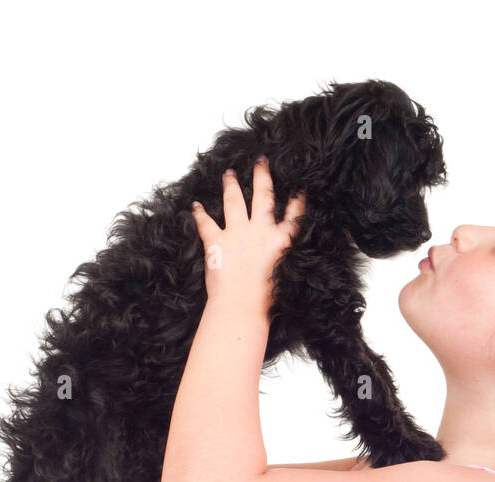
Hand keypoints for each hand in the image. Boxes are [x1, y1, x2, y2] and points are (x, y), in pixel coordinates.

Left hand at [191, 157, 305, 313]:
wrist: (241, 308)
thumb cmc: (266, 303)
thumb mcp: (286, 281)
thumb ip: (285, 265)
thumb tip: (285, 264)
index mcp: (281, 242)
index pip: (293, 215)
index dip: (297, 200)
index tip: (298, 187)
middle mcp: (260, 231)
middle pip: (263, 196)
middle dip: (262, 176)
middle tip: (260, 161)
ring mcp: (237, 234)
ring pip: (234, 201)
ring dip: (231, 185)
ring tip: (229, 173)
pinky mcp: (216, 242)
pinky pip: (206, 223)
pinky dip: (199, 214)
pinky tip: (195, 205)